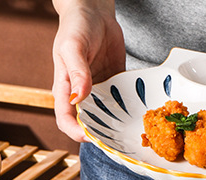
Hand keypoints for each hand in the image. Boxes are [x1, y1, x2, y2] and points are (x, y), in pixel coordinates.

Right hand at [51, 1, 125, 141]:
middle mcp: (81, 96)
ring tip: (131, 131)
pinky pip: (122, 102)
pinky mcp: (114, 86)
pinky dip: (129, 109)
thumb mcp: (72, 46)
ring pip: (107, 118)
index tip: (91, 137)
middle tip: (117, 140)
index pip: (66, 120)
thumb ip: (76, 72)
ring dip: (117, 126)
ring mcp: (98, 92)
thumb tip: (78, 98)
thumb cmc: (75, 26)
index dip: (76, 133)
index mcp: (65, 90)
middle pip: (88, 124)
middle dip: (101, 135)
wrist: (94, 11)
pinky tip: (140, 113)